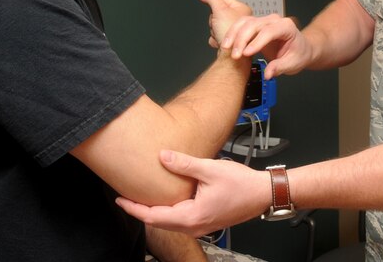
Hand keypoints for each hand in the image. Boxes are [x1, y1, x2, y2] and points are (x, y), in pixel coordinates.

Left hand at [116, 150, 267, 236]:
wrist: (262, 193)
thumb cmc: (241, 184)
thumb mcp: (210, 169)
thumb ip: (184, 164)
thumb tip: (163, 156)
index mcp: (191, 217)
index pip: (154, 216)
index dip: (134, 208)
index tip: (120, 199)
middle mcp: (194, 226)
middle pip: (159, 221)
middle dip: (140, 210)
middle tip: (125, 197)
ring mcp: (200, 226)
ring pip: (170, 221)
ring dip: (155, 210)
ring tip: (141, 196)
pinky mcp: (205, 221)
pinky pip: (180, 219)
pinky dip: (168, 210)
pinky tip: (165, 198)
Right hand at [198, 0, 251, 47]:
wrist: (231, 57)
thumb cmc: (233, 35)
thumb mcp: (220, 9)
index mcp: (241, 9)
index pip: (222, 0)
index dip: (216, 6)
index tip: (216, 11)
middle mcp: (239, 19)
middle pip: (216, 14)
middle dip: (214, 21)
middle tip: (220, 25)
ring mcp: (233, 31)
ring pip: (214, 26)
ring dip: (214, 31)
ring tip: (221, 35)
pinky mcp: (228, 41)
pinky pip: (215, 36)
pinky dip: (215, 40)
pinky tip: (220, 42)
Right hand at [219, 13, 310, 78]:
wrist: (300, 48)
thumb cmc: (298, 54)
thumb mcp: (293, 64)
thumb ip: (280, 67)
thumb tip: (268, 74)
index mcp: (286, 26)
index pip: (268, 31)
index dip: (256, 42)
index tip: (246, 54)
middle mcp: (274, 20)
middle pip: (254, 25)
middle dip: (241, 40)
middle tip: (234, 56)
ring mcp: (264, 21)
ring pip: (244, 22)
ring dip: (233, 34)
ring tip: (226, 49)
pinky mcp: (255, 25)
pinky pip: (241, 25)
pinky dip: (232, 33)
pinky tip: (227, 45)